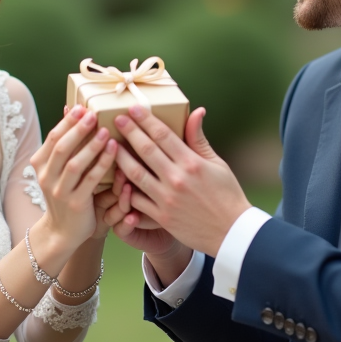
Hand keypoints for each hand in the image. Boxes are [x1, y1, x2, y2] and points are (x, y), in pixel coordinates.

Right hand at [29, 106, 117, 249]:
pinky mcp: (75, 203)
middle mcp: (45, 177)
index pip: (52, 137)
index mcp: (39, 164)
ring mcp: (59, 192)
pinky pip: (90, 180)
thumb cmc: (65, 192)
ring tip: (105, 130)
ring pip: (74, 164)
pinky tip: (113, 151)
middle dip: (78, 129)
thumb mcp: (58, 168)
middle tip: (93, 114)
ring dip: (91, 146)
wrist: (62, 231)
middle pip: (61, 148)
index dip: (67, 122)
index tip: (82, 108)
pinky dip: (102, 164)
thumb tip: (70, 109)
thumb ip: (65, 142)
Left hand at [112, 105, 250, 256]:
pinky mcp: (161, 217)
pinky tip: (116, 178)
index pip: (163, 135)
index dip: (146, 120)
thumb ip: (199, 139)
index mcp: (192, 163)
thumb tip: (196, 111)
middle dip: (129, 131)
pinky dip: (125, 190)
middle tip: (116, 118)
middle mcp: (177, 179)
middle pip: (146, 150)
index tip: (133, 108)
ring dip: (120, 157)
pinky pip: (137, 201)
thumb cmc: (226, 195)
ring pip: (135, 174)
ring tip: (109, 145)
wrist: (231, 232)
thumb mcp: (217, 163)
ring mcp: (167, 199)